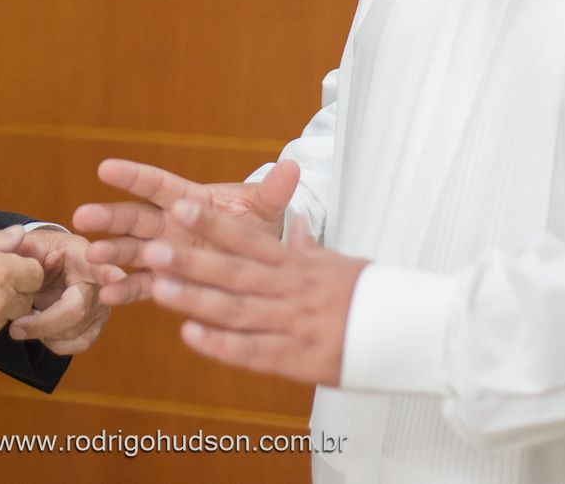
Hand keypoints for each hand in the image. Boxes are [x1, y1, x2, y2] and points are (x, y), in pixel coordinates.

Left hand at [6, 227, 121, 354]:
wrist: (46, 267)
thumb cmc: (38, 253)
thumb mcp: (27, 246)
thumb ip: (20, 248)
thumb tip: (17, 249)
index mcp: (83, 255)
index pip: (99, 264)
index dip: (109, 273)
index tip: (116, 278)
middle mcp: (100, 282)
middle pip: (78, 310)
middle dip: (43, 323)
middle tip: (15, 327)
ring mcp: (101, 305)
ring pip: (75, 332)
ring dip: (45, 332)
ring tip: (26, 320)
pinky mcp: (96, 324)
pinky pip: (79, 344)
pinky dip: (55, 343)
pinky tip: (42, 330)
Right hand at [73, 158, 299, 305]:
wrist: (260, 264)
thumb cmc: (256, 229)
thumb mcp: (264, 212)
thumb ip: (272, 194)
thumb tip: (292, 168)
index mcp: (190, 201)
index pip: (157, 185)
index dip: (132, 176)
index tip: (105, 168)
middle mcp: (169, 224)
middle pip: (134, 217)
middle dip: (108, 216)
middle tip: (83, 217)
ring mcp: (163, 253)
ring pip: (129, 250)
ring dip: (110, 252)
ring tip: (92, 257)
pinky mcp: (164, 280)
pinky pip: (140, 285)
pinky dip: (123, 289)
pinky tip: (106, 295)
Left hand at [143, 195, 364, 386]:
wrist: (410, 332)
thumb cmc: (375, 296)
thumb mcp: (342, 264)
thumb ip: (311, 247)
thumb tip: (300, 223)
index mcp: (299, 265)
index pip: (249, 239)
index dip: (214, 223)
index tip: (182, 206)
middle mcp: (291, 290)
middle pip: (234, 271)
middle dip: (192, 259)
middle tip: (154, 246)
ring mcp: (292, 324)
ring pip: (236, 309)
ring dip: (195, 299)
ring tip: (158, 287)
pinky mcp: (297, 359)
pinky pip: (253, 351)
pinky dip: (221, 344)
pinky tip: (190, 335)